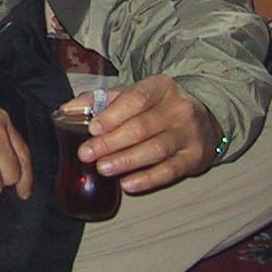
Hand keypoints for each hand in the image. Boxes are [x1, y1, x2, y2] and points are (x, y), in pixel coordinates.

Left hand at [72, 75, 218, 192]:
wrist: (205, 120)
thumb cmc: (158, 107)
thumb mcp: (134, 95)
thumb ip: (101, 100)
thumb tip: (66, 109)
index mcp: (161, 87)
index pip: (136, 98)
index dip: (113, 114)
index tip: (92, 128)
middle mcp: (179, 108)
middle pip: (142, 127)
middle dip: (111, 142)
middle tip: (87, 153)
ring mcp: (189, 134)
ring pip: (155, 150)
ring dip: (126, 161)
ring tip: (102, 168)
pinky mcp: (195, 158)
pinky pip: (170, 171)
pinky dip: (147, 179)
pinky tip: (127, 184)